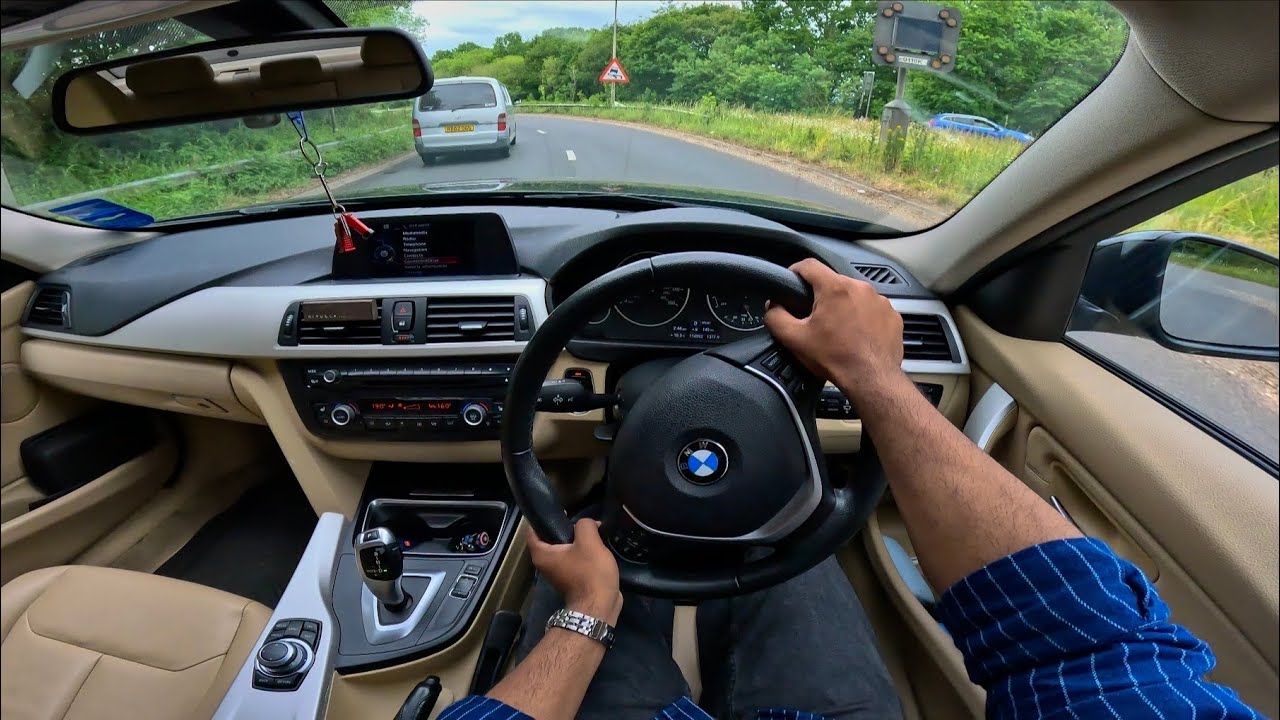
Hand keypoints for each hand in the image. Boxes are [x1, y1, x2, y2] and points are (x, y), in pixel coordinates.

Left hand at [528, 519, 622, 623]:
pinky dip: (583, 553)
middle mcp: (545, 564)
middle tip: (581, 520)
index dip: (544, 517)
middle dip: (566, 527)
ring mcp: (559, 573)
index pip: (533, 530)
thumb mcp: (589, 541)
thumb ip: (585, 524)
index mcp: (542, 554)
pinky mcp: (572, 579)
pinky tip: (597, 547)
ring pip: (565, 549)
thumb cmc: (590, 572)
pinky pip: (575, 559)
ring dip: (578, 541)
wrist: (600, 606)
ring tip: (593, 531)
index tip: (561, 510)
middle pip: (551, 538)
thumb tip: (588, 524)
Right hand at [765, 258, 904, 400]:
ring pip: (854, 295)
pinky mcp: (893, 315)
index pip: (809, 265)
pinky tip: (858, 335)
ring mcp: (880, 301)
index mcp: (835, 288)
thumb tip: (773, 306)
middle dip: (822, 295)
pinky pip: (873, 309)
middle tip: (815, 317)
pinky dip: (863, 318)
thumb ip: (776, 317)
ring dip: (844, 306)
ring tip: (838, 329)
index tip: (792, 283)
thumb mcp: (794, 339)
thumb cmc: (835, 358)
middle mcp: (860, 288)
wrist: (872, 379)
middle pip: (833, 281)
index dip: (795, 271)